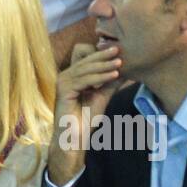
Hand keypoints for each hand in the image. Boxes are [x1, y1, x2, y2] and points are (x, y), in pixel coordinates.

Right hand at [46, 43, 123, 185]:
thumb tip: (124, 70)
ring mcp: (62, 82)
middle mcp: (65, 76)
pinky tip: (113, 75)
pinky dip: (100, 77)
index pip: (87, 61)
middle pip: (86, 62)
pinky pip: (84, 80)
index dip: (101, 55)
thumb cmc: (86, 119)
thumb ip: (110, 83)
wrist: (75, 137)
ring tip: (119, 62)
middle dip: (103, 56)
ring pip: (86, 70)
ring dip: (104, 66)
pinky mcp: (63, 90)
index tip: (117, 50)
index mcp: (72, 77)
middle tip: (118, 49)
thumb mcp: (102, 96)